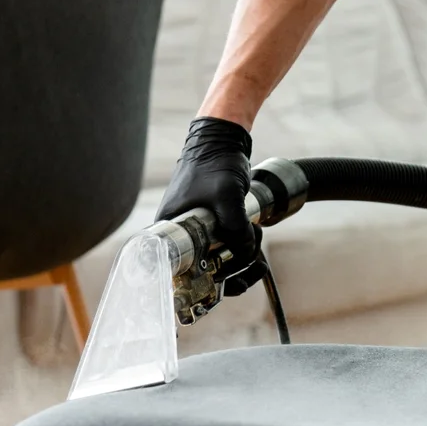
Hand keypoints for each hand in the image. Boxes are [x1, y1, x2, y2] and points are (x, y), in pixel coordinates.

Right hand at [155, 116, 266, 295]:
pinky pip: (227, 247)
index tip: (222, 287)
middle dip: (233, 267)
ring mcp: (197, 231)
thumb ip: (235, 228)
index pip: (180, 274)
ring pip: (220, 261)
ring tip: (255, 236)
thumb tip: (245, 252)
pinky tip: (256, 237)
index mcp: (169, 232)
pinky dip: (244, 247)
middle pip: (205, 272)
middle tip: (251, 254)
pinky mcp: (212, 225)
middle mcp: (180, 236)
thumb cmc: (214, 163)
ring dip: (243, 256)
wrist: (222, 139)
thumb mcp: (227, 197)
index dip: (202, 285)